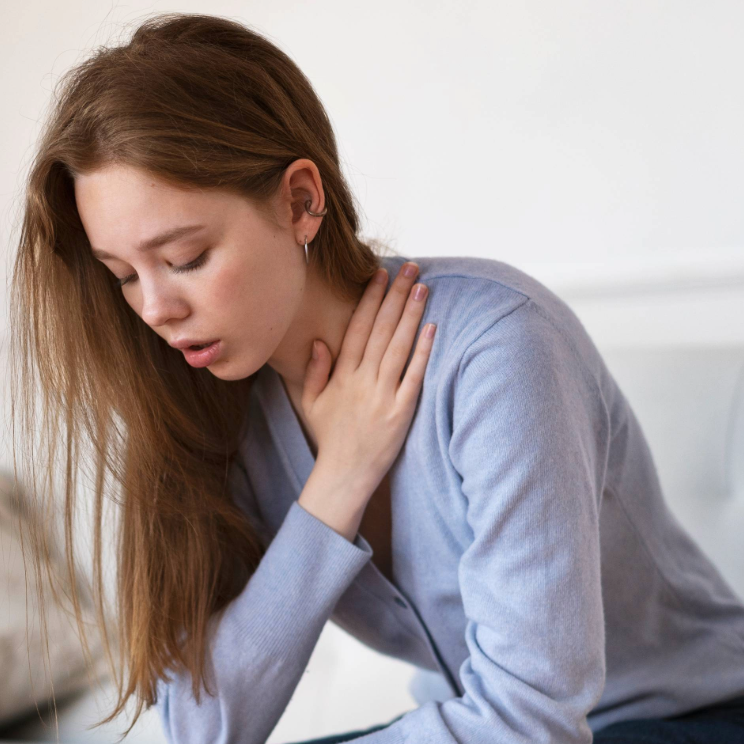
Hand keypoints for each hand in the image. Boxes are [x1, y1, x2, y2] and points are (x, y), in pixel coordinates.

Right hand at [301, 261, 434, 497]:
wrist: (343, 476)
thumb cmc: (330, 438)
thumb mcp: (311, 403)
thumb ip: (316, 371)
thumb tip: (320, 341)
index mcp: (341, 375)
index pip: (358, 328)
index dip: (370, 298)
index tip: (380, 274)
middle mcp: (362, 381)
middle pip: (382, 329)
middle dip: (396, 295)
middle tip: (410, 268)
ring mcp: (383, 396)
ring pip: (399, 347)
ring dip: (411, 314)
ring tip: (422, 287)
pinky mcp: (401, 413)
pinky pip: (414, 377)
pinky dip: (423, 352)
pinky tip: (432, 329)